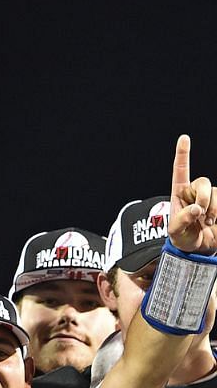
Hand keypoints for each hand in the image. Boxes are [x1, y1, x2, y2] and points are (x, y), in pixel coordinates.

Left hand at [169, 135, 216, 254]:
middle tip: (200, 215)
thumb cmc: (183, 238)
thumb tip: (196, 208)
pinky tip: (215, 222)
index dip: (183, 154)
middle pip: (203, 182)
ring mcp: (210, 198)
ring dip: (214, 209)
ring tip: (207, 222)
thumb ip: (182, 219)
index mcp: (179, 193)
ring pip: (216, 192)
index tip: (184, 137)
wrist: (199, 249)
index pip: (180, 170)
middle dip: (203, 198)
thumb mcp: (175, 232)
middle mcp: (195, 192)